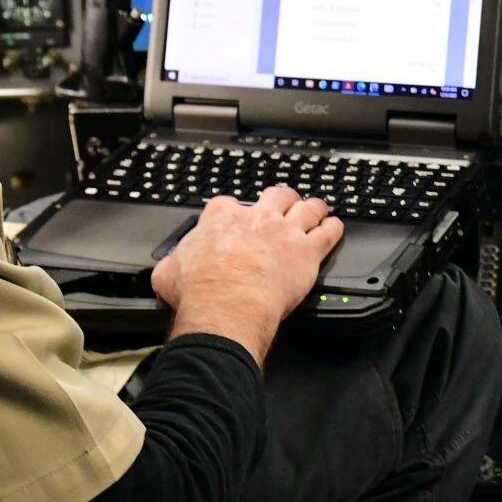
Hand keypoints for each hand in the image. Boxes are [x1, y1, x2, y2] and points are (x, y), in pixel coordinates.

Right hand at [149, 185, 340, 360]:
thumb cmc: (201, 291)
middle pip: (276, 195)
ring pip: (307, 208)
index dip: (234, 212)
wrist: (227, 305)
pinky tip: (334, 227)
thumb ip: (172, 264)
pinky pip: (328, 232)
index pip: (229, 204)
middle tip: (284, 204)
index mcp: (222, 218)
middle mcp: (257, 218)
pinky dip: (333, 228)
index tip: (237, 220)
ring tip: (317, 209)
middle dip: (281, 199)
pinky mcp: (307, 252)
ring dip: (313, 208)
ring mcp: (285, 232)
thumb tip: (166, 270)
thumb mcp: (168, 273)